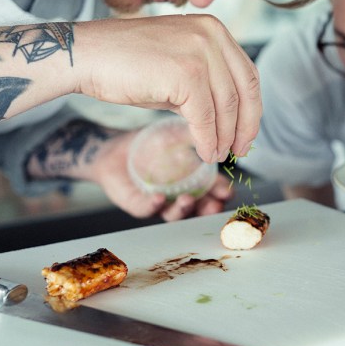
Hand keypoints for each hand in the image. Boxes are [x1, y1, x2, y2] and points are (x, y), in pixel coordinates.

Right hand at [73, 16, 260, 163]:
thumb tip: (230, 119)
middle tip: (239, 150)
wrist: (87, 56)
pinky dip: (207, 140)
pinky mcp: (186, 72)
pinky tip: (205, 153)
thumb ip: (205, 84)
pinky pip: (205, 117)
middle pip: (244, 90)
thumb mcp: (176, 67)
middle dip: (244, 126)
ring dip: (224, 137)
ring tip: (217, 155)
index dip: (252, 109)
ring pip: (226, 107)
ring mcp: (200, 51)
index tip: (246, 133)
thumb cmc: (126, 64)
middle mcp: (212, 34)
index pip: (247, 74)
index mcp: (214, 29)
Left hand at [85, 128, 233, 221]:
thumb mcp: (175, 135)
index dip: (220, 192)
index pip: (211, 191)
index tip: (227, 191)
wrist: (117, 148)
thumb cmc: (148, 143)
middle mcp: (178, 194)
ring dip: (183, 209)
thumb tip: (214, 131)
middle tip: (214, 205)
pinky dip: (153, 206)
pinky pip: (146, 209)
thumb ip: (193, 135)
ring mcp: (159, 201)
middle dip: (208, 209)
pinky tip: (159, 198)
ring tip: (186, 199)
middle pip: (198, 209)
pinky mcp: (137, 203)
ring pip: (174, 214)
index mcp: (192, 180)